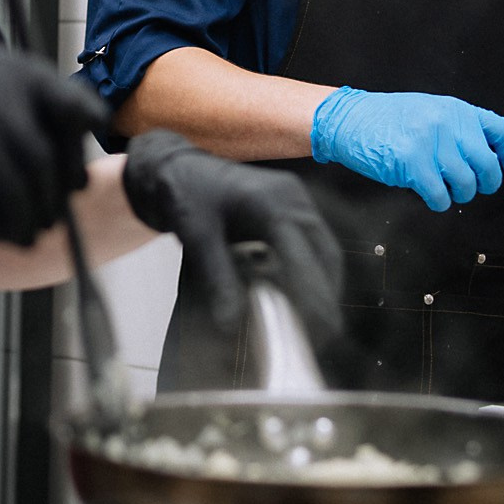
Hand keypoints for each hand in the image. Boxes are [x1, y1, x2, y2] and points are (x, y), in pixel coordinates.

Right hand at [0, 40, 107, 254]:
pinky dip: (2, 226)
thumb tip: (81, 178)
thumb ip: (28, 132)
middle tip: (51, 222)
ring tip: (26, 235)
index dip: (79, 148)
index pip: (72, 103)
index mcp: (2, 65)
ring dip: (31, 218)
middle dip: (54, 195)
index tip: (74, 182)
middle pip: (47, 150)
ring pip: (23, 178)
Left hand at [121, 131, 342, 342]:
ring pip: (325, 249)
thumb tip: (231, 324)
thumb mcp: (197, 236)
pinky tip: (303, 299)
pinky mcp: (291, 209)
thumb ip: (218, 277)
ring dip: (325, 286)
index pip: (303, 253)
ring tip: (318, 325)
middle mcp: (293, 198)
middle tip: (325, 335)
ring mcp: (295, 201)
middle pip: (326, 252)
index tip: (318, 328)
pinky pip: (313, 244)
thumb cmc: (183, 194)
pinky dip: (313, 273)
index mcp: (271, 200)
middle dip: (328, 295)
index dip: (314, 292)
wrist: (175, 168)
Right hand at [308, 88, 503, 211]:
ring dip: (459, 194)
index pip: (499, 131)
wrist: (349, 119)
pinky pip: (441, 195)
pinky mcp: (412, 164)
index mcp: (455, 110)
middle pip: (486, 164)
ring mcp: (430, 143)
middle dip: (484, 183)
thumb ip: (456, 128)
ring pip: (466, 184)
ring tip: (446, 189)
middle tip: (473, 187)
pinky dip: (439, 202)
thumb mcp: (428, 111)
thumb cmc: (386, 118)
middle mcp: (447, 124)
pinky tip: (431, 195)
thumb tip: (483, 154)